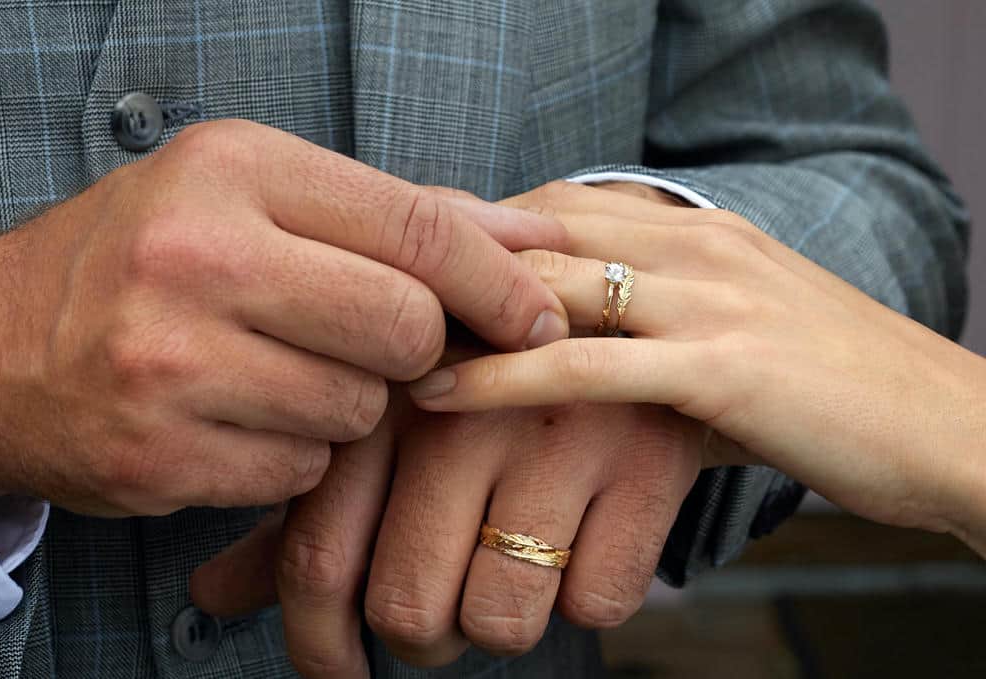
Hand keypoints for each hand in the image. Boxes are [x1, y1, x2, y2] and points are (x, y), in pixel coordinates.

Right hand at [0, 120, 568, 514]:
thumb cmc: (142, 260)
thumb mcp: (251, 196)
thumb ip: (392, 215)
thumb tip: (531, 235)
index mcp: (231, 171)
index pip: (414, 227)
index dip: (498, 281)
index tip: (538, 316)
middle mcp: (196, 258)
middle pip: (404, 328)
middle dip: (414, 350)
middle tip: (374, 343)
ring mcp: (169, 362)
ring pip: (357, 411)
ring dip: (345, 405)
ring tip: (278, 373)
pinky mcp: (158, 454)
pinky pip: (300, 470)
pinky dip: (294, 453)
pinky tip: (240, 420)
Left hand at [192, 402, 701, 675]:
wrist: (618, 287)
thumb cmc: (483, 367)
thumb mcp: (387, 413)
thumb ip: (305, 505)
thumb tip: (212, 595)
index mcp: (379, 397)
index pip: (318, 558)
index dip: (318, 644)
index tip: (340, 672)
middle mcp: (460, 414)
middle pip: (408, 607)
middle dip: (421, 636)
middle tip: (444, 607)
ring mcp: (554, 436)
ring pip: (501, 620)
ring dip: (503, 619)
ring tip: (514, 565)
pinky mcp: (644, 459)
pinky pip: (597, 601)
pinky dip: (587, 591)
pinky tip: (582, 535)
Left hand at [410, 188, 985, 550]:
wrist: (955, 428)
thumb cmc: (834, 393)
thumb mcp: (735, 335)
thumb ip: (657, 327)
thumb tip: (578, 357)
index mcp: (700, 230)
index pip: (560, 205)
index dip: (473, 228)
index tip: (402, 258)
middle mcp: (698, 244)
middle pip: (539, 224)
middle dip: (443, 252)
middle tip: (358, 281)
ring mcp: (711, 300)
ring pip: (552, 280)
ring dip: (454, 305)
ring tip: (372, 331)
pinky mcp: (722, 368)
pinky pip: (587, 367)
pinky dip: (503, 379)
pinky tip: (438, 395)